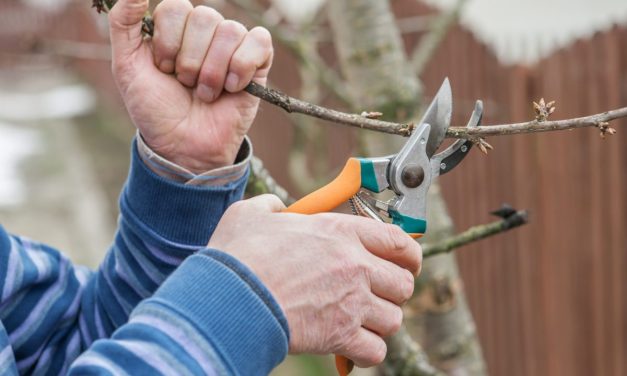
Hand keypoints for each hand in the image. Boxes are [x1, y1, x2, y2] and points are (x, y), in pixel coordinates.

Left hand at [108, 0, 272, 171]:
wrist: (183, 146)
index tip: (163, 70)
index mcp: (175, 28)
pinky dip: (242, 67)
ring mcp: (233, 46)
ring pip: (230, 32)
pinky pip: (259, 41)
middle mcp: (205, 32)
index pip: (176, 7)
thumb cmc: (155, 109)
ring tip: (206, 93)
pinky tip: (231, 88)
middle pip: (205, 17)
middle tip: (185, 84)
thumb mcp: (125, 66)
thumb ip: (122, 22)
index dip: (168, 42)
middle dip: (190, 60)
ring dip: (213, 71)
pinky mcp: (258, 63)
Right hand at [208, 195, 421, 366]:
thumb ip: (271, 207)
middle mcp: (355, 265)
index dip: (409, 255)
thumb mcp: (251, 214)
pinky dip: (367, 352)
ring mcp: (352, 302)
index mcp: (341, 232)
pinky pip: (376, 351)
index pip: (398, 241)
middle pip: (403, 284)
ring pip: (394, 319)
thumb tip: (277, 209)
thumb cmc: (239, 256)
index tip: (407, 262)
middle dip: (393, 291)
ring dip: (380, 323)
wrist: (229, 298)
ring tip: (361, 321)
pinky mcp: (341, 335)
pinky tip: (351, 345)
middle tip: (376, 294)